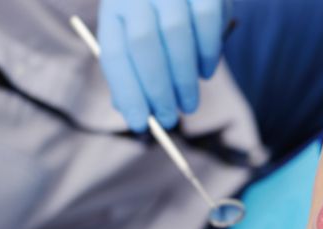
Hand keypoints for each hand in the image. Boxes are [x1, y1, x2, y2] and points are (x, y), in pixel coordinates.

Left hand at [97, 0, 229, 131]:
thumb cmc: (159, 18)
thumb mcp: (138, 37)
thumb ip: (133, 70)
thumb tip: (134, 112)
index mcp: (115, 8)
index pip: (114, 53)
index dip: (127, 92)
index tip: (139, 124)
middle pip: (143, 43)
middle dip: (157, 89)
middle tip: (168, 120)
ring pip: (175, 34)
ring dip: (184, 79)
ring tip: (189, 104)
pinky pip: (207, 22)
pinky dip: (207, 55)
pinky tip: (206, 74)